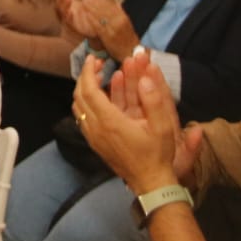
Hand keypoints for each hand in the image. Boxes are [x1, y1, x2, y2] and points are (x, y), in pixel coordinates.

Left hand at [56, 0, 135, 58]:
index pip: (111, 5)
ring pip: (102, 16)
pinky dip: (93, 20)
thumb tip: (115, 3)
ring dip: (92, 8)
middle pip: (106, 9)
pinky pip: (100, 27)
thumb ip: (119, 14)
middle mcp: (120, 21)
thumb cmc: (126, 40)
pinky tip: (86, 15)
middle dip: (95, 2)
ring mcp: (115, 29)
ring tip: (84, 2)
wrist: (132, 53)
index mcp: (123, 17)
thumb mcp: (125, 24)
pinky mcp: (110, 37)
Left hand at [74, 52, 200, 192]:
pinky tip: (99, 98)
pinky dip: (85, 103)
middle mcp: (96, 128)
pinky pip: (82, 118)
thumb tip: (145, 78)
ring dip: (84, 89)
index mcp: (110, 122)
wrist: (150, 182)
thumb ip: (154, 100)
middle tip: (97, 64)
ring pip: (77, 107)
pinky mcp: (94, 143)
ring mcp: (93, 137)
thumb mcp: (163, 126)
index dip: (89, 71)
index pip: (89, 90)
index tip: (95, 58)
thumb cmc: (157, 155)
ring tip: (98, 78)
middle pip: (79, 96)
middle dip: (85, 76)